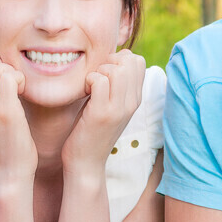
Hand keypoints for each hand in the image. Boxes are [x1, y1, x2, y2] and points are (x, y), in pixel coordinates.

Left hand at [62, 49, 144, 171]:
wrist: (86, 162)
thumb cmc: (91, 130)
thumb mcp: (109, 105)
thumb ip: (115, 85)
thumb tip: (113, 59)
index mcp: (135, 99)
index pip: (138, 61)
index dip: (118, 59)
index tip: (104, 73)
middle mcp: (131, 103)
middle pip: (129, 61)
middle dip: (108, 62)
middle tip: (95, 79)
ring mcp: (118, 108)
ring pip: (116, 69)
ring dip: (98, 71)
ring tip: (89, 87)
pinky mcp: (101, 114)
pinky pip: (99, 80)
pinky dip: (88, 80)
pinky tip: (84, 93)